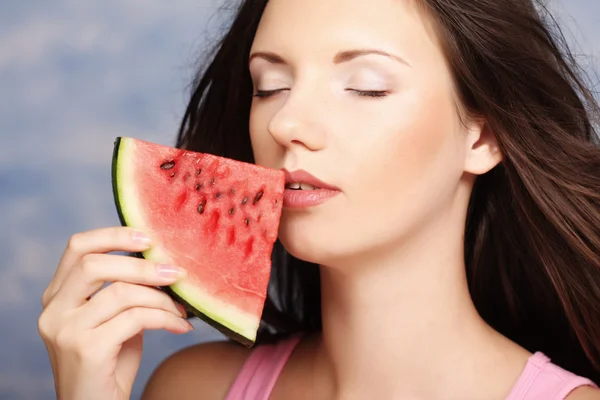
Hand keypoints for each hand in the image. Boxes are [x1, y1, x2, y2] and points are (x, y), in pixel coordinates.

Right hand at [38, 227, 192, 399]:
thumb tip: (163, 260)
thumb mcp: (114, 318)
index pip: (77, 247)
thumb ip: (125, 289)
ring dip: (160, 298)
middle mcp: (54, 310)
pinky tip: (180, 327)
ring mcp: (66, 330)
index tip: (149, 238)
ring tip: (181, 309)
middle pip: (95, 263)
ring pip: (120, 292)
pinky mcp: (87, 349)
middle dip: (143, 265)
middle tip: (176, 274)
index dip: (114, 234)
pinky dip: (165, 319)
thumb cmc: (110, 362)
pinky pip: (135, 319)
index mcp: (57, 296)